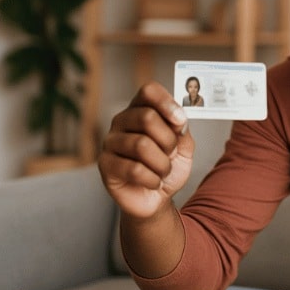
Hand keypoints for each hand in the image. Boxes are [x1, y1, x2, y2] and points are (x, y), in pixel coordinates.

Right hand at [98, 81, 193, 219]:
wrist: (157, 198)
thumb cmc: (167, 167)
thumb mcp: (184, 147)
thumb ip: (182, 130)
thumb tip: (178, 119)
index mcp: (141, 109)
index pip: (148, 91)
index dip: (166, 103)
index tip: (180, 121)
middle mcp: (122, 121)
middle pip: (147, 117)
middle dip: (168, 141)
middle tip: (171, 154)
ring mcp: (110, 142)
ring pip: (142, 145)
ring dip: (163, 164)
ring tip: (162, 171)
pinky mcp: (105, 165)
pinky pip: (134, 169)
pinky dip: (153, 180)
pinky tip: (153, 182)